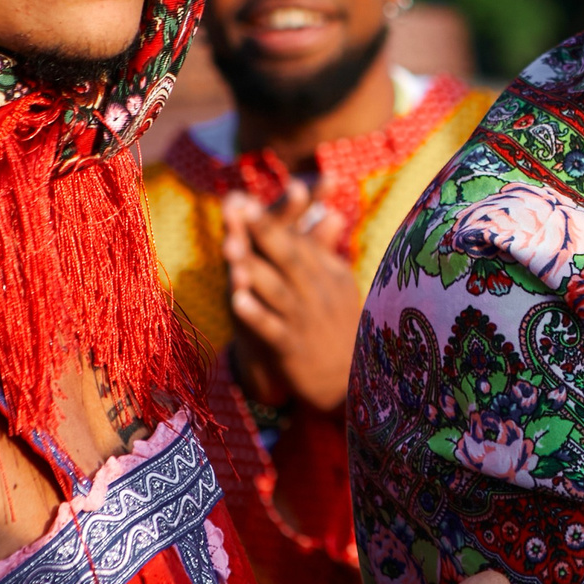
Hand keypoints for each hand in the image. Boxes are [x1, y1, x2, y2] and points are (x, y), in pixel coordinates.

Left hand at [221, 181, 361, 412]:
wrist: (352, 385)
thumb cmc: (339, 328)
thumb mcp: (338, 286)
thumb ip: (324, 250)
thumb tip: (330, 211)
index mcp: (328, 274)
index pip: (298, 240)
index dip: (272, 219)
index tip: (245, 198)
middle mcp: (318, 293)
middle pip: (288, 257)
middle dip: (264, 231)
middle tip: (241, 206)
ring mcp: (306, 321)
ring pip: (278, 290)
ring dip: (254, 269)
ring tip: (231, 248)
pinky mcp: (295, 350)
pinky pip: (274, 329)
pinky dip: (257, 314)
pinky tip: (236, 300)